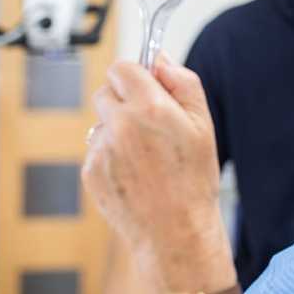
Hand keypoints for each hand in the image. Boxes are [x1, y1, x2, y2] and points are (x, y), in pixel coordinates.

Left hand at [82, 55, 236, 292]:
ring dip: (117, 129)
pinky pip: (97, 150)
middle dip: (124, 100)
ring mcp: (101, 149)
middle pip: (106, 91)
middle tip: (149, 123)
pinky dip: (112, 156)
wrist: (175, 232)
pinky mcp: (90, 171)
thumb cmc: (193, 180)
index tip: (146, 86)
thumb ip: (183, 83)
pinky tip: (135, 173)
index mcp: (150, 107)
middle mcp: (121, 124)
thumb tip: (160, 61)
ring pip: (102, 122)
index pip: (122, 68)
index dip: (135, 75)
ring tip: (146, 155)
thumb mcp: (203, 124)